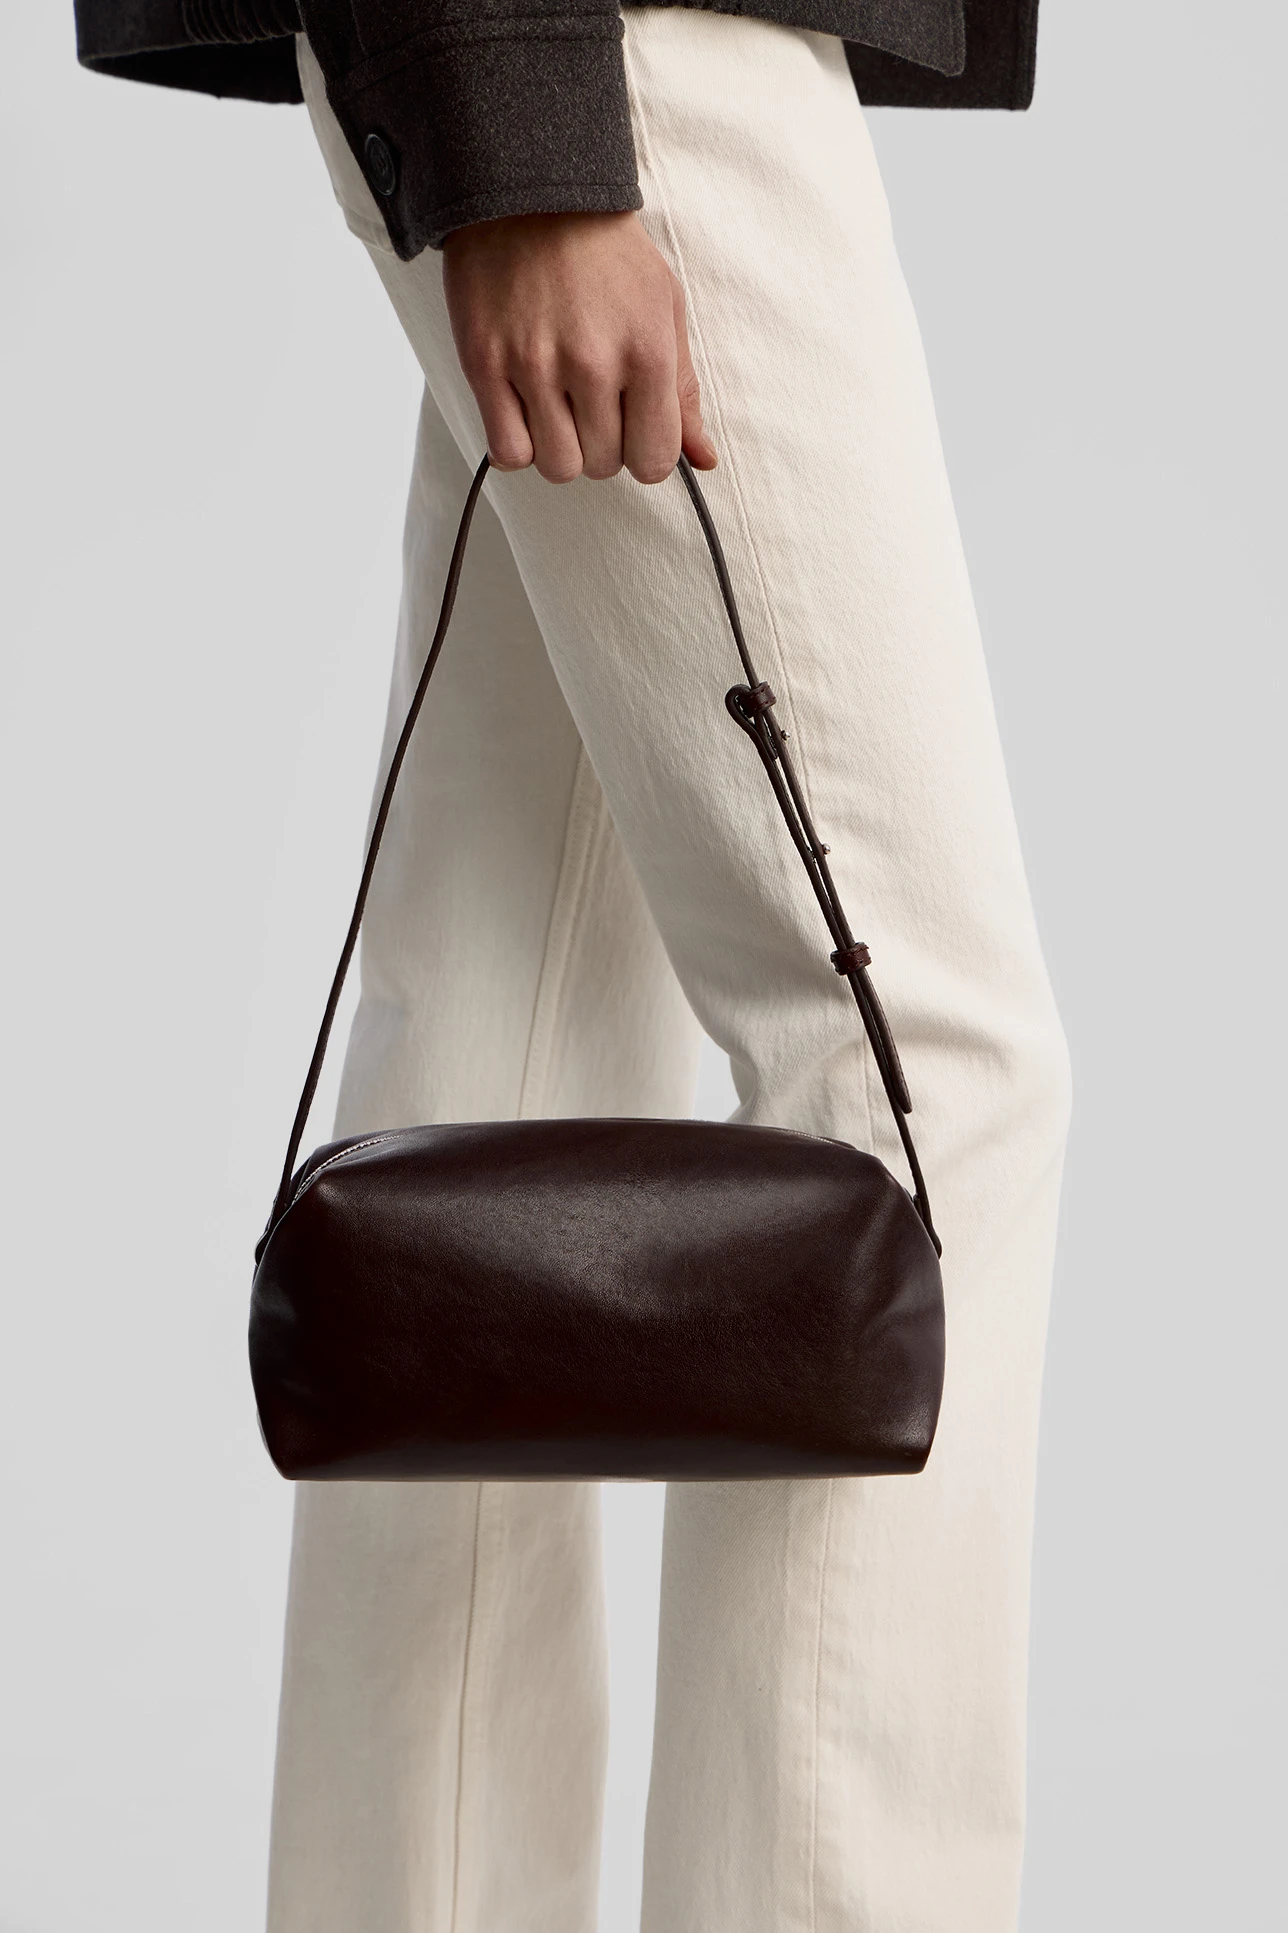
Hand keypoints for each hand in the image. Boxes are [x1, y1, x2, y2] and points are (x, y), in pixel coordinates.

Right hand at [442, 210, 717, 485]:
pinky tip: (524, 413)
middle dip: (601, 446)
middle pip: (603, 465)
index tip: (632, 430)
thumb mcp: (664, 309)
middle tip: (590, 404)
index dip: (644, 453)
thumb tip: (701, 458)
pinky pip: (508, 451)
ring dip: (560, 450)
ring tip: (558, 410)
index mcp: (646, 352)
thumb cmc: (605, 253)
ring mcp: (535, 366)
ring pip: (557, 467)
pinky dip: (517, 445)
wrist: (532, 194)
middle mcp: (592, 364)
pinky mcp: (485, 365)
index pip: (654, 460)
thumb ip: (682, 390)